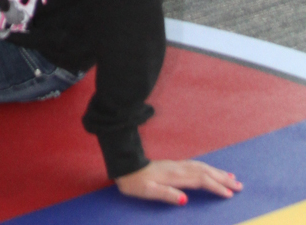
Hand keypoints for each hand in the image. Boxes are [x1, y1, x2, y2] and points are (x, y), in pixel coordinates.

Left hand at [115, 160, 242, 204]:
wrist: (125, 166)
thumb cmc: (135, 182)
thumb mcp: (148, 191)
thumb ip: (166, 194)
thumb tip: (185, 199)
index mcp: (175, 176)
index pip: (200, 181)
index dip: (215, 187)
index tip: (230, 194)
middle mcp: (178, 168)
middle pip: (205, 172)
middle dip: (223, 179)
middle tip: (240, 186)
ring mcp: (177, 165)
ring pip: (202, 167)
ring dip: (218, 172)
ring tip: (232, 178)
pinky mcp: (174, 166)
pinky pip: (196, 166)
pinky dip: (208, 169)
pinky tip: (211, 171)